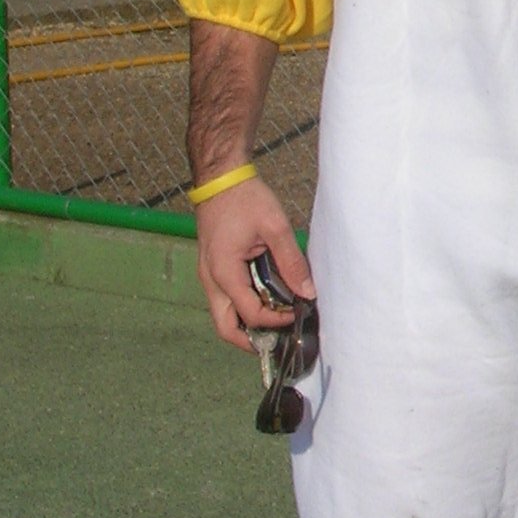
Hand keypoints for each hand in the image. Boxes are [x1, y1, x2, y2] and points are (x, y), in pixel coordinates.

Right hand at [193, 175, 313, 349]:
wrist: (220, 178)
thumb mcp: (274, 227)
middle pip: (226, 328)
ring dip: (248, 324)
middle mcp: (211, 280)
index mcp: (224, 272)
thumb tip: (308, 291)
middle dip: (252, 339)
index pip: (251, 314)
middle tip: (279, 339)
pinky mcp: (212, 268)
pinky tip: (266, 298)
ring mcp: (208, 275)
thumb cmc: (244, 198)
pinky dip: (243, 307)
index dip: (277, 320)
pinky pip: (225, 299)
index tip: (298, 312)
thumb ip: (292, 262)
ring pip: (224, 315)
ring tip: (277, 320)